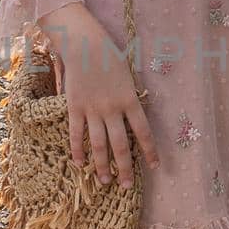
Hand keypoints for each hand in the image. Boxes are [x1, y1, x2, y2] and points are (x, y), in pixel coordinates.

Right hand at [37, 4, 159, 190]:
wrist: (84, 43)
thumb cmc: (110, 56)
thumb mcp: (128, 76)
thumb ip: (130, 98)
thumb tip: (133, 118)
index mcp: (130, 100)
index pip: (144, 132)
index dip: (150, 152)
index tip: (154, 167)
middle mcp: (112, 109)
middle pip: (121, 146)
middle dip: (125, 168)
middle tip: (126, 185)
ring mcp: (92, 110)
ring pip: (98, 145)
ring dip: (102, 165)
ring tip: (105, 181)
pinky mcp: (75, 107)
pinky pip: (76, 134)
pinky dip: (77, 150)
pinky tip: (80, 164)